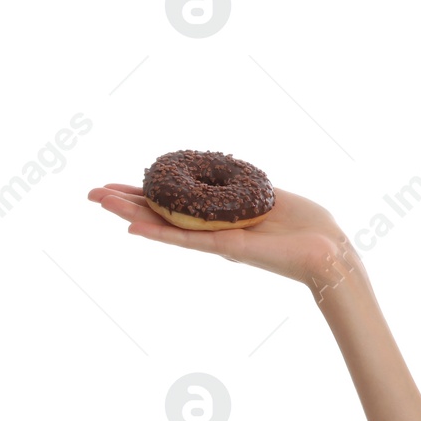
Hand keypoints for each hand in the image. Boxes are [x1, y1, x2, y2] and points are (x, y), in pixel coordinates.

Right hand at [87, 182, 358, 290]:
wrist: (328, 250)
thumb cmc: (309, 226)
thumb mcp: (271, 195)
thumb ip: (246, 187)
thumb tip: (230, 171)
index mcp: (221, 216)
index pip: (176, 202)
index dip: (147, 193)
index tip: (119, 184)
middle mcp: (213, 230)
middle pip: (161, 214)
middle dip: (126, 203)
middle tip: (91, 194)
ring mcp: (217, 241)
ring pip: (166, 227)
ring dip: (132, 215)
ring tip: (102, 203)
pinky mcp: (228, 249)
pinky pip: (189, 240)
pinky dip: (162, 234)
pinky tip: (135, 228)